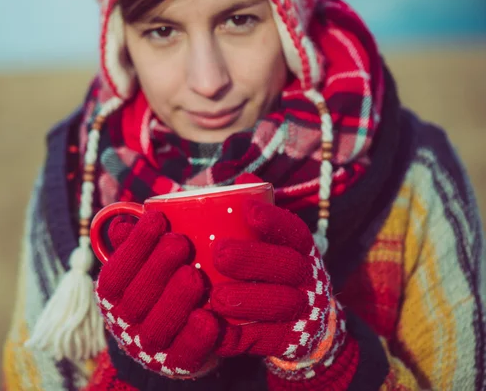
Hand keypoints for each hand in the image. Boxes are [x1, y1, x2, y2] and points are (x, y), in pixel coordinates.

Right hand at [95, 212, 219, 377]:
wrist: (176, 337)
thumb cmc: (160, 286)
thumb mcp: (145, 264)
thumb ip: (134, 244)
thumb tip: (121, 221)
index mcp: (113, 297)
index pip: (115, 273)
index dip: (134, 246)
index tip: (157, 219)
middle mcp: (124, 325)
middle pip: (134, 300)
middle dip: (156, 268)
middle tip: (180, 243)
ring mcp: (149, 349)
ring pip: (156, 329)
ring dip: (174, 301)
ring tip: (196, 276)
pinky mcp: (176, 366)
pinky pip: (184, 356)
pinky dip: (195, 339)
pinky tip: (209, 318)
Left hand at [210, 200, 346, 378]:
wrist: (309, 328)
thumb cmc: (273, 272)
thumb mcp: (271, 243)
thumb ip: (255, 214)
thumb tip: (241, 179)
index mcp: (299, 250)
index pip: (294, 231)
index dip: (275, 220)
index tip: (249, 210)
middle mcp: (306, 277)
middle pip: (288, 266)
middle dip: (254, 258)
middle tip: (219, 252)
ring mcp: (301, 311)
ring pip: (281, 304)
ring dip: (248, 299)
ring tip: (216, 297)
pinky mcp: (289, 342)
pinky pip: (265, 341)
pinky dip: (239, 337)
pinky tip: (213, 328)